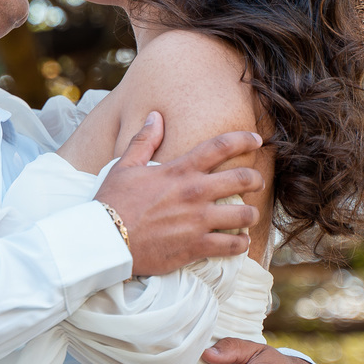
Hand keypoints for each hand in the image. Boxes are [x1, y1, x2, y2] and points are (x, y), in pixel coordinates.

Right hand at [94, 114, 262, 276]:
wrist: (105, 240)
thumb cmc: (113, 202)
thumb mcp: (125, 166)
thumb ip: (144, 141)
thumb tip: (155, 116)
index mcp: (179, 170)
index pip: (220, 146)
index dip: (244, 139)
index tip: (257, 140)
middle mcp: (194, 193)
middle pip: (242, 178)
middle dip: (256, 179)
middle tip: (257, 183)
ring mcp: (198, 221)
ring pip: (244, 215)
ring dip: (250, 214)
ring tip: (248, 216)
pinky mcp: (196, 247)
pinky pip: (232, 246)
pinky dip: (240, 244)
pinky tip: (239, 242)